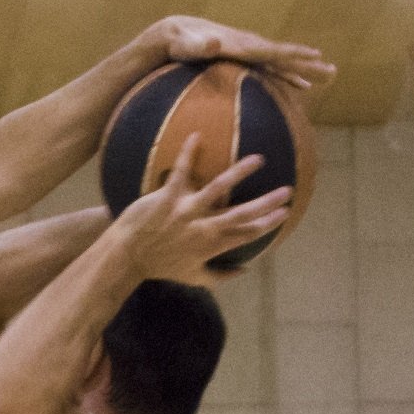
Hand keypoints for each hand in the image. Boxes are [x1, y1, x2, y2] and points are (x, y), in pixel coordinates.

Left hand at [112, 143, 290, 286]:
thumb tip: (245, 270)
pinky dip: (187, 154)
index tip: (285, 212)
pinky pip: (179, 173)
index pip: (247, 234)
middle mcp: (203, 228)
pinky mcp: (167, 198)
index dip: (268, 224)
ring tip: (258, 159)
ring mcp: (185, 211)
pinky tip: (196, 136)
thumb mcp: (193, 277)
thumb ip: (220, 276)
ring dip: (239, 173)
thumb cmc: (159, 266)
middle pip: (241, 213)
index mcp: (211, 246)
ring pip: (217, 189)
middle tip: (287, 191)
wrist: (126, 256)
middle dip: (266, 202)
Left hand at [141, 16, 336, 91]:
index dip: (293, 56)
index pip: (273, 52)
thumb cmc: (179, 42)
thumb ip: (199, 46)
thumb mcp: (186, 45)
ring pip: (281, 63)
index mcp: (242, 45)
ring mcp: (248, 52)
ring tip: (324, 76)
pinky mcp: (244, 58)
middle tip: (332, 71)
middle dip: (308, 64)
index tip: (315, 58)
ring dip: (302, 70)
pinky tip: (297, 87)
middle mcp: (250, 46)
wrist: (176, 33)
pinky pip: (270, 69)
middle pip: (284, 57)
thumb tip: (214, 42)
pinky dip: (286, 77)